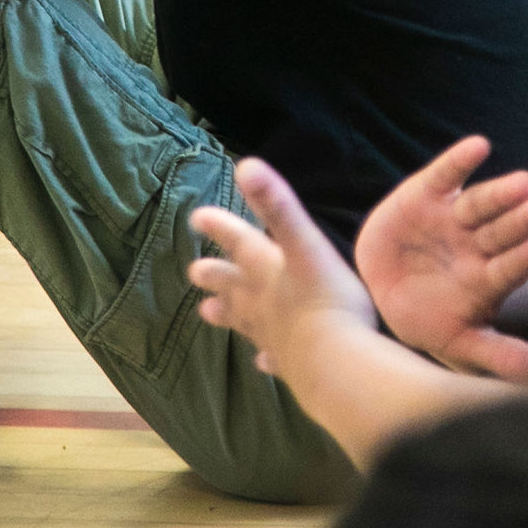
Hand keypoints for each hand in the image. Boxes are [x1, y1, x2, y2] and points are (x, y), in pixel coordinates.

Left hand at [186, 158, 379, 380]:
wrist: (334, 362)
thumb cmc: (325, 297)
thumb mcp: (305, 244)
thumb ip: (277, 205)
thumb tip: (246, 164)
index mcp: (265, 270)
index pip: (238, 242)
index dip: (219, 226)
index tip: (197, 217)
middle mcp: (262, 302)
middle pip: (232, 286)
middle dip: (215, 276)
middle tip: (193, 271)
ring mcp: (273, 335)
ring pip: (245, 321)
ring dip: (228, 314)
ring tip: (206, 313)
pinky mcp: (290, 364)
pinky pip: (274, 358)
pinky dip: (266, 357)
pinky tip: (262, 362)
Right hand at [354, 138, 527, 383]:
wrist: (377, 288)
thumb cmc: (426, 318)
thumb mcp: (458, 343)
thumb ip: (501, 356)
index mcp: (487, 280)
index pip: (511, 268)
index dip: (525, 259)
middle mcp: (477, 246)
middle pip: (502, 231)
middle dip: (520, 221)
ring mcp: (454, 219)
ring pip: (480, 203)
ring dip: (500, 193)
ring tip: (524, 182)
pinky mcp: (428, 194)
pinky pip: (446, 174)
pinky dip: (461, 160)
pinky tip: (479, 146)